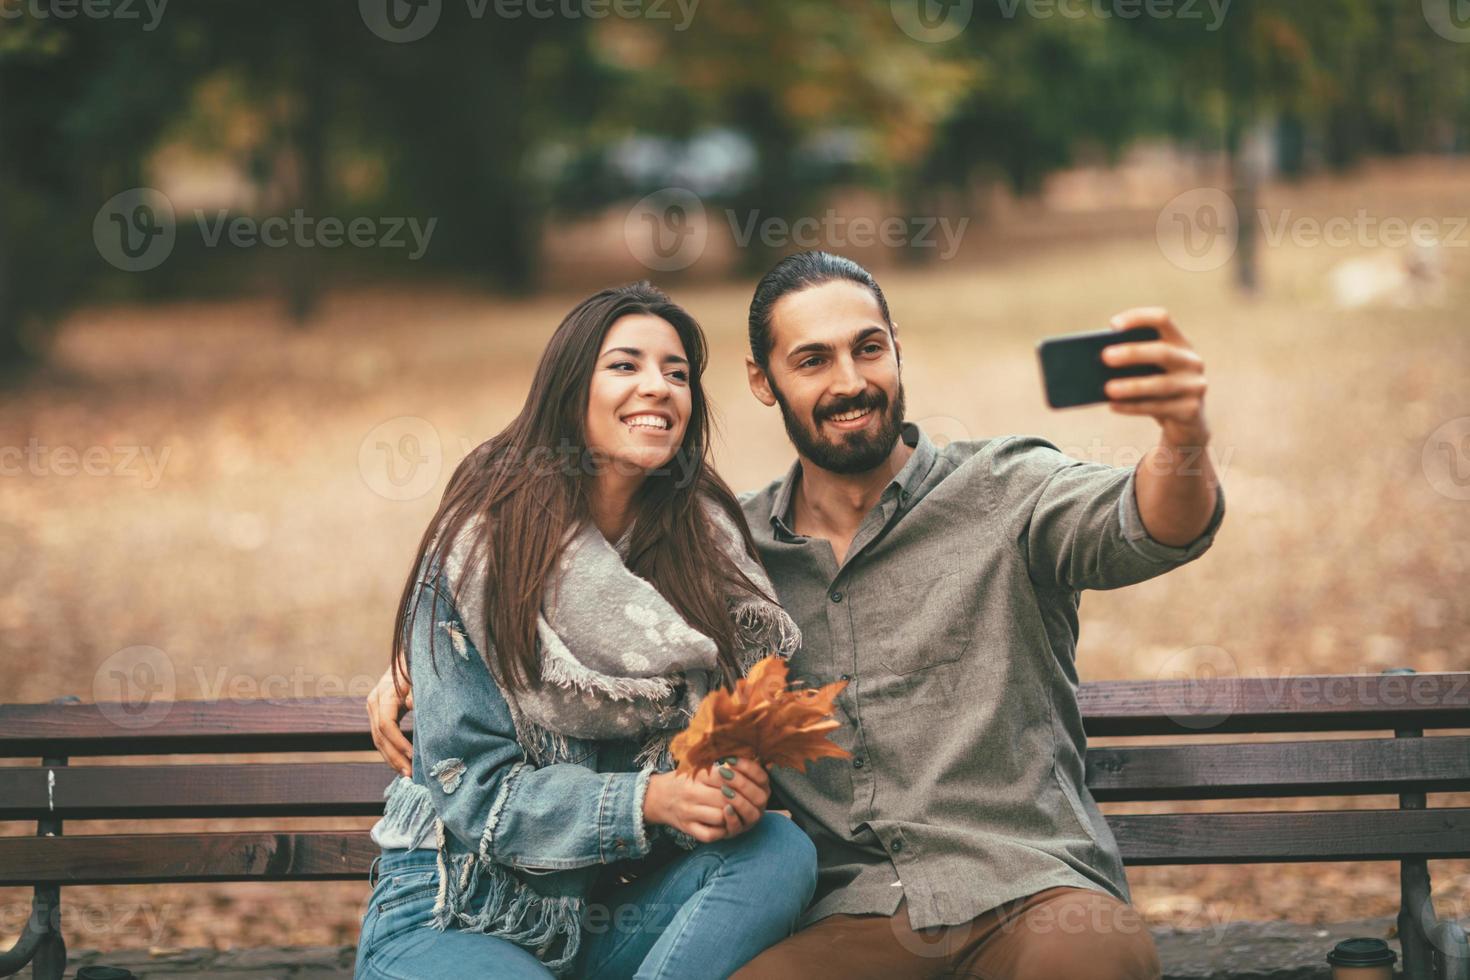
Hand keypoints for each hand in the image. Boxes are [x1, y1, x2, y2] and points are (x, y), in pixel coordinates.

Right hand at [367, 667, 413, 777]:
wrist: (410, 655)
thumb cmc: (419, 666)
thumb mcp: (420, 677)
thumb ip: (417, 692)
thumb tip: (412, 704)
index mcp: (383, 694)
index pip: (386, 725)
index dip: (399, 743)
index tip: (413, 756)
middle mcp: (373, 702)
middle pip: (379, 737)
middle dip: (394, 757)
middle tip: (410, 774)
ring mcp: (373, 708)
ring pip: (377, 740)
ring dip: (391, 759)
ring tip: (407, 774)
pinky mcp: (378, 713)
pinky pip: (381, 737)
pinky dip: (390, 751)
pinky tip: (401, 763)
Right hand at [644, 761, 765, 843]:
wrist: (657, 797)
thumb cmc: (683, 781)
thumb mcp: (697, 769)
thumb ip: (717, 769)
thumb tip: (742, 768)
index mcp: (696, 776)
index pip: (724, 777)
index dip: (738, 780)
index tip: (744, 782)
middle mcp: (691, 794)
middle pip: (725, 799)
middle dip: (738, 800)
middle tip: (745, 799)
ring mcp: (688, 813)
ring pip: (720, 817)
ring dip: (731, 816)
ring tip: (735, 812)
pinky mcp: (687, 828)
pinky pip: (709, 835)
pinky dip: (720, 832)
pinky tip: (724, 825)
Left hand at [1101, 308, 1209, 446]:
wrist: (1184, 422)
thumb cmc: (1155, 390)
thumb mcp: (1147, 371)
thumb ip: (1130, 363)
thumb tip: (1095, 362)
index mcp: (1179, 342)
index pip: (1162, 319)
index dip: (1138, 318)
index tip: (1114, 325)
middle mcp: (1191, 361)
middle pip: (1162, 352)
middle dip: (1133, 353)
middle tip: (1105, 357)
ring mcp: (1195, 386)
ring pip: (1161, 384)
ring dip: (1132, 386)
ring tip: (1107, 388)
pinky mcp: (1192, 410)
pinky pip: (1159, 408)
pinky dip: (1133, 407)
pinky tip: (1113, 405)